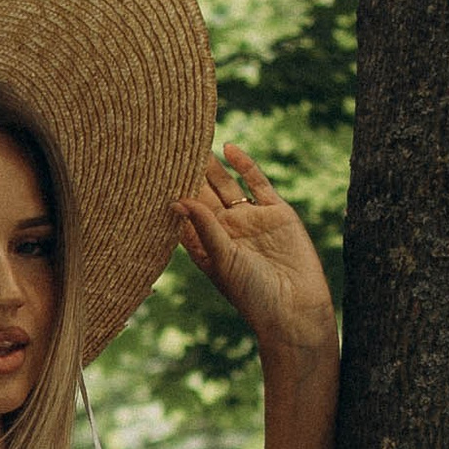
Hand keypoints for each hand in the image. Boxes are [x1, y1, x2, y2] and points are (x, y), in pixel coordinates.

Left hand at [173, 144, 335, 360]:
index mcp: (207, 246)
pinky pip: (257, 183)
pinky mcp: (276, 212)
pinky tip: (228, 148)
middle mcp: (227, 230)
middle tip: (169, 145)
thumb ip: (204, 228)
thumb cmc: (254, 294)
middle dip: (189, 172)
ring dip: (211, 166)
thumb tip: (178, 199)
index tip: (151, 171)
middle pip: (203, 194)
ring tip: (193, 140)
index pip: (184, 214)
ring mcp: (251, 219)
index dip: (170, 193)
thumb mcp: (223, 260)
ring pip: (227, 184)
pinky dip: (244, 165)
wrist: (296, 308)